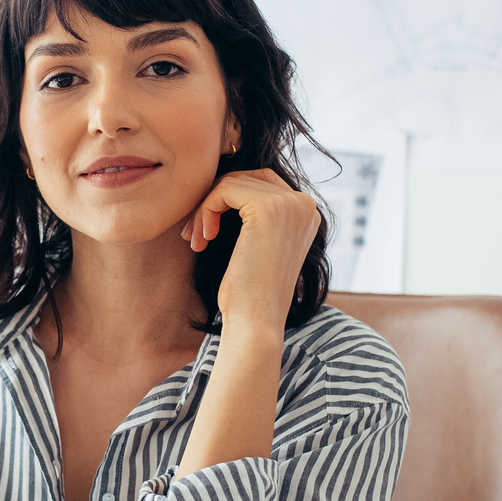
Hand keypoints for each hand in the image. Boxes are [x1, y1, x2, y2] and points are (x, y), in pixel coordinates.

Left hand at [181, 169, 322, 334]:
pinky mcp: (268, 207)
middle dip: (213, 201)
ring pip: (231, 183)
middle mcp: (305, 204)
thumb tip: (221, 184)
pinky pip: (224, 189)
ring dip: (205, 209)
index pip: (261, 183)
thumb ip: (253, 216)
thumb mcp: (256, 245)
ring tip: (196, 239)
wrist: (255, 321)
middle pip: (246, 178)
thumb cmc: (249, 292)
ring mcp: (290, 204)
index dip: (227, 201)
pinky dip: (205, 210)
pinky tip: (203, 239)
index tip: (207, 231)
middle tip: (195, 234)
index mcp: (306, 214)